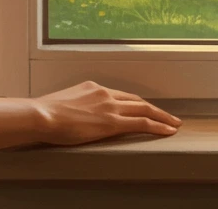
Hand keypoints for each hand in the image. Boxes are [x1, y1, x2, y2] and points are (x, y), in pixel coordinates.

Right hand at [31, 81, 180, 144]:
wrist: (43, 115)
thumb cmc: (46, 113)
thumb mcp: (63, 103)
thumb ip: (75, 107)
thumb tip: (73, 115)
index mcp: (92, 87)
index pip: (120, 96)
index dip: (135, 103)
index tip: (143, 109)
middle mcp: (104, 93)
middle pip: (136, 100)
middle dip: (154, 108)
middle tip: (169, 116)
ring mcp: (109, 106)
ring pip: (143, 109)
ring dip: (162, 116)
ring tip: (174, 124)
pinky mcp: (112, 122)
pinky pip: (141, 122)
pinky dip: (157, 125)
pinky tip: (167, 131)